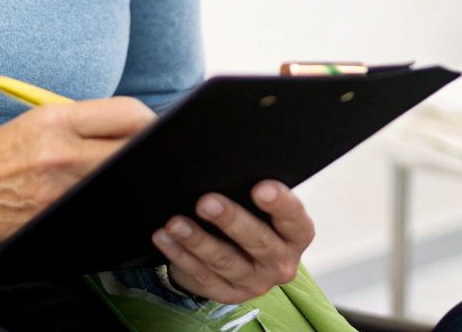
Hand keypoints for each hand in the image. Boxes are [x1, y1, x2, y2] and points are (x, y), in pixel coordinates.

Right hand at [0, 96, 156, 246]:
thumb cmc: (1, 153)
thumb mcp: (38, 120)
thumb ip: (87, 120)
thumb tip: (139, 125)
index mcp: (57, 119)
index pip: (129, 114)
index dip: (150, 122)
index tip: (153, 129)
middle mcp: (61, 152)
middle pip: (133, 149)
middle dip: (149, 152)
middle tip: (153, 155)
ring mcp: (61, 190)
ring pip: (124, 181)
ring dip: (135, 179)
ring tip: (133, 175)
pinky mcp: (57, 218)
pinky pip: (103, 208)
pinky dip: (113, 203)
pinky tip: (112, 199)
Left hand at [151, 181, 315, 303]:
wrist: (243, 258)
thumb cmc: (255, 218)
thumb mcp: (263, 208)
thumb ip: (254, 191)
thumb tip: (227, 166)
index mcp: (296, 236)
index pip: (294, 219)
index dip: (280, 204)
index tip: (260, 187)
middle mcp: (281, 263)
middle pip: (258, 242)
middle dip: (231, 220)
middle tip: (206, 202)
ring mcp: (254, 283)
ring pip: (225, 261)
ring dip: (197, 241)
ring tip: (175, 223)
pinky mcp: (228, 294)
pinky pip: (202, 275)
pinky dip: (180, 255)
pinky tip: (164, 237)